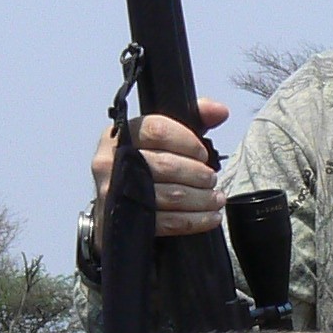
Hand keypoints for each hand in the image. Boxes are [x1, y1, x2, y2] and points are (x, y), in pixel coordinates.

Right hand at [93, 97, 229, 238]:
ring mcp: (116, 193)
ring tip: (216, 198)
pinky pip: (168, 221)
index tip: (202, 152)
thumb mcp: (162, 139)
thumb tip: (219, 111)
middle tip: (211, 178)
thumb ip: (193, 119)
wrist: (113, 206)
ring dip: (201, 198)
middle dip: (198, 174)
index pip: (157, 130)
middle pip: (166, 165)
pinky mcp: (126, 220)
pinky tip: (209, 216)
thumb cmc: (140, 168)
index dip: (187, 141)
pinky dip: (195, 220)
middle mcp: (112, 162)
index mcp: (121, 135)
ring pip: (171, 195)